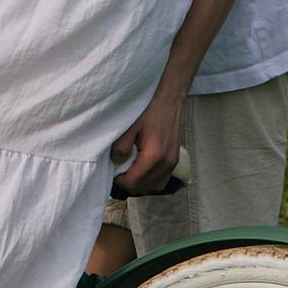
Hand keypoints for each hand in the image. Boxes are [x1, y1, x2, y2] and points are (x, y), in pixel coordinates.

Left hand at [108, 78, 186, 197]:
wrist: (168, 100)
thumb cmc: (149, 110)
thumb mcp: (129, 126)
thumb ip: (121, 147)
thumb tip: (116, 163)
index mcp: (154, 156)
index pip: (133, 183)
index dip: (120, 181)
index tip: (113, 172)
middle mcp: (166, 163)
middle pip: (143, 188)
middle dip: (128, 184)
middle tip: (118, 171)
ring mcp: (172, 163)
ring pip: (153, 187)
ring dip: (139, 184)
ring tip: (129, 171)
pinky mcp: (174, 160)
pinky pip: (161, 181)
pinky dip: (150, 180)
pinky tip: (141, 170)